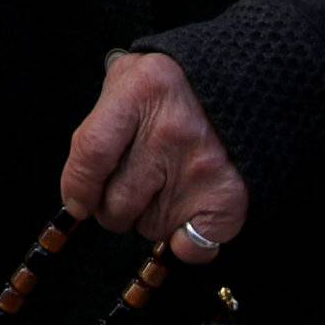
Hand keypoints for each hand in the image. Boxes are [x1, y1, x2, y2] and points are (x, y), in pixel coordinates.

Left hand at [60, 51, 248, 262]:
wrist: (245, 83)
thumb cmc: (176, 84)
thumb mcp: (130, 76)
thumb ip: (100, 119)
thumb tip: (79, 185)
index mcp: (139, 93)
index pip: (92, 153)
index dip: (78, 187)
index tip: (78, 202)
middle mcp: (169, 133)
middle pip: (117, 203)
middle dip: (112, 207)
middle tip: (127, 190)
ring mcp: (201, 169)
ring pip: (150, 227)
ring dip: (149, 218)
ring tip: (164, 187)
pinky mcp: (228, 199)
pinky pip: (191, 248)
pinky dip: (185, 240)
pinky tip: (186, 213)